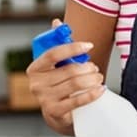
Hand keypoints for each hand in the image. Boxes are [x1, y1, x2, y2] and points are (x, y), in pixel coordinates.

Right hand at [27, 19, 105, 135]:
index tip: (89, 45)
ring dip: (92, 79)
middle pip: (69, 70)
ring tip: (98, 77)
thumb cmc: (58, 83)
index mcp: (35, 68)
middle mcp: (36, 84)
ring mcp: (44, 99)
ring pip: (76, 84)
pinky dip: (93, 93)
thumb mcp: (55, 65)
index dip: (72, 48)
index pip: (53, 53)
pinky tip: (101, 89)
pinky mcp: (55, 112)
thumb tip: (57, 22)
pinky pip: (78, 100)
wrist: (57, 113)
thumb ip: (57, 44)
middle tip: (96, 68)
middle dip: (88, 67)